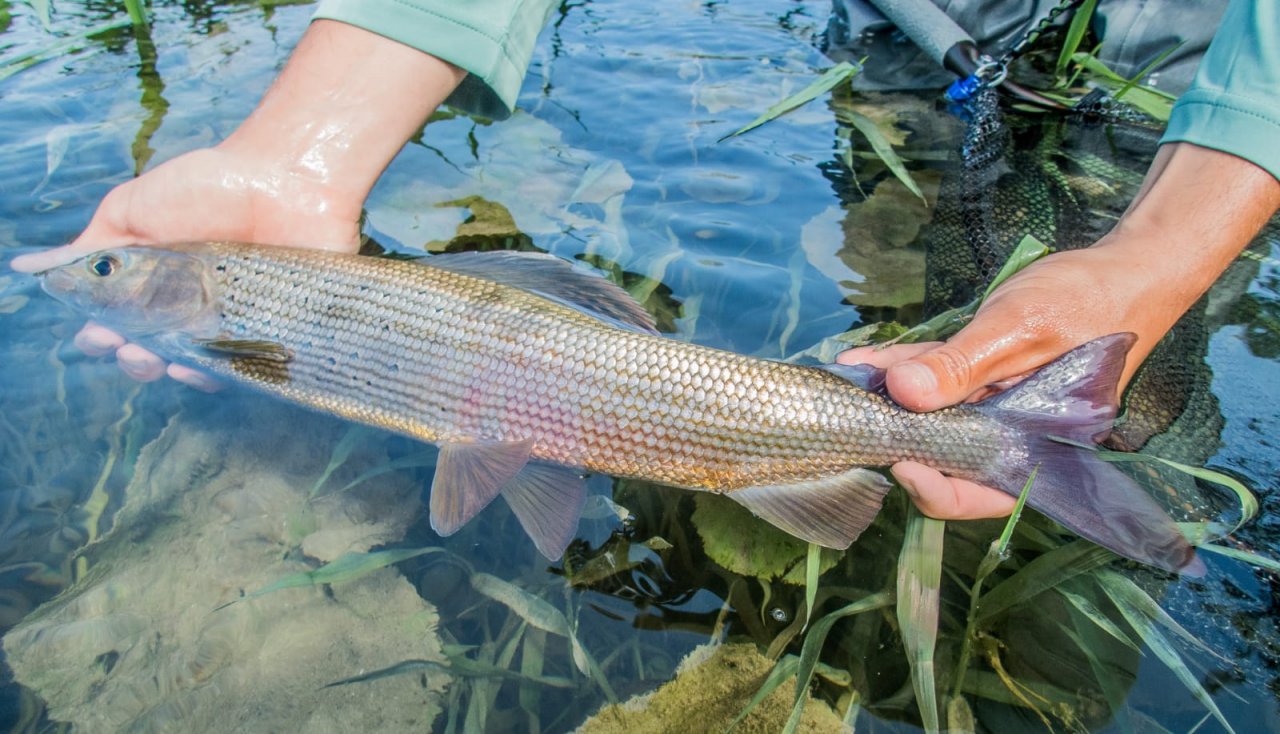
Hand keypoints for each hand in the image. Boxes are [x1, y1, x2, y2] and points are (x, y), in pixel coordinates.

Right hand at [10, 20, 465, 388]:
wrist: (285, 174)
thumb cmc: (208, 185)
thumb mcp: (136, 207)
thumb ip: (96, 243)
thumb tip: (31, 267)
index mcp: (149, 287)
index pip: (116, 327)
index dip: (103, 337)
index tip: (101, 334)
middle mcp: (187, 311)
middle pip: (154, 355)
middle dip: (137, 361)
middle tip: (136, 350)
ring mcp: (231, 322)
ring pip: (200, 367)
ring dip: (180, 373)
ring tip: (173, 364)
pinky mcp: (276, 328)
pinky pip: (251, 363)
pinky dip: (231, 371)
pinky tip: (215, 366)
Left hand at [838, 142, 1279, 520]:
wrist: (1125, 266)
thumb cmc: (1089, 302)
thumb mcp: (1018, 330)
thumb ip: (961, 365)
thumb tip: (903, 392)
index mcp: (1038, 449)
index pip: (977, 495)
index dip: (932, 488)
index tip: (897, 460)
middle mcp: (1013, 437)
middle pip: (945, 460)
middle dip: (897, 439)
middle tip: (852, 418)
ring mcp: (995, 407)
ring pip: (933, 417)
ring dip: (889, 401)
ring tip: (848, 379)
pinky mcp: (982, 375)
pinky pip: (937, 382)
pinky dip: (904, 372)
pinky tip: (866, 360)